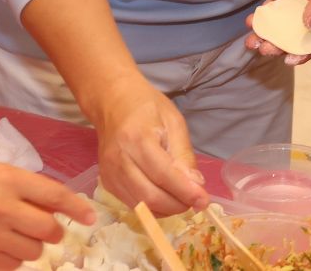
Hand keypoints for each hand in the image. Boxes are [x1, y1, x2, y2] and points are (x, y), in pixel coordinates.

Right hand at [0, 161, 95, 268]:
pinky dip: (14, 258)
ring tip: (18, 234)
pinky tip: (2, 245)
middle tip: (47, 227)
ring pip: (34, 251)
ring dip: (33, 245)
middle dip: (54, 230)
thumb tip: (54, 207)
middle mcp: (1, 207)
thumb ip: (24, 187)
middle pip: (48, 229)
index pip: (53, 195)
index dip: (76, 207)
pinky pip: (13, 265)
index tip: (90, 216)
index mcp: (6, 179)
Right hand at [87, 73, 208, 215]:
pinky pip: (133, 204)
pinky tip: (165, 197)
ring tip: (182, 198)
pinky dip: (153, 207)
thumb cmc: (146, 107)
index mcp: (137, 139)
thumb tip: (195, 186)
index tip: (204, 201)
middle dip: (177, 205)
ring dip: (166, 209)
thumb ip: (183, 155)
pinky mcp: (107, 183)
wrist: (113, 102)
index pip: (164, 175)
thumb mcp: (174, 122)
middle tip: (195, 201)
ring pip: (141, 205)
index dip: (185, 192)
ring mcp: (110, 173)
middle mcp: (119, 160)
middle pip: (150, 196)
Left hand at [246, 0, 310, 64]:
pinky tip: (251, 21)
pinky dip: (260, 19)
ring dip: (266, 36)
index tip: (289, 60)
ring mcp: (295, 3)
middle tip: (264, 48)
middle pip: (294, 37)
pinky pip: (269, 10)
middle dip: (279, 46)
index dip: (305, 53)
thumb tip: (308, 25)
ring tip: (252, 41)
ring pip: (279, 27)